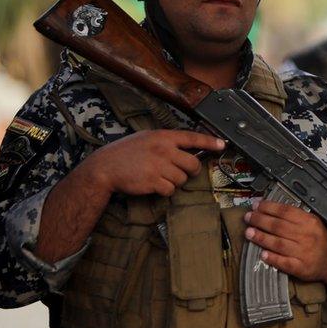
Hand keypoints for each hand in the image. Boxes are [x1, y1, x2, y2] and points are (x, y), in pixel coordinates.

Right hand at [81, 129, 224, 196]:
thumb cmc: (124, 153)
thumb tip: (187, 148)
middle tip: (181, 171)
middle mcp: (164, 150)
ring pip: (182, 179)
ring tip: (158, 176)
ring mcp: (159, 166)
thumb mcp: (146, 138)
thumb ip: (166, 142)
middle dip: (190, 171)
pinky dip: (165, 190)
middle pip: (193, 164)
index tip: (222, 145)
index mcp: (163, 137)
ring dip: (174, 181)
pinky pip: (171, 190)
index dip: (210, 142)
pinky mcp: (154, 182)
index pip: (192, 137)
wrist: (104, 168)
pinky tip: (153, 184)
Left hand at [243, 200, 326, 293]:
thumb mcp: (313, 222)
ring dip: (261, 237)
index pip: (286, 211)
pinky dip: (272, 258)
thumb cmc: (320, 241)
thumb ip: (296, 216)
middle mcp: (306, 236)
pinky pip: (284, 262)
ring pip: (278, 243)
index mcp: (310, 222)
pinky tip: (262, 254)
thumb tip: (271, 208)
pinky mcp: (300, 267)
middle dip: (260, 220)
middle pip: (279, 226)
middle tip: (248, 217)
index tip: (256, 205)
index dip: (268, 207)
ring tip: (249, 232)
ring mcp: (303, 252)